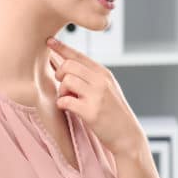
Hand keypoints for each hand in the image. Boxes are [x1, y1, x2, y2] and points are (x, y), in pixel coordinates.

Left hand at [47, 38, 144, 156]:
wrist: (127, 135)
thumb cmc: (114, 113)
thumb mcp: (107, 89)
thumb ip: (90, 77)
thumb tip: (66, 65)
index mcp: (104, 74)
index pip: (79, 55)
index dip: (62, 47)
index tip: (49, 41)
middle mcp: (101, 81)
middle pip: (69, 65)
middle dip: (60, 74)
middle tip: (63, 86)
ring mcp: (97, 96)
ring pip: (66, 81)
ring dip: (62, 91)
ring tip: (68, 99)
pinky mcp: (91, 112)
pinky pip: (65, 101)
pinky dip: (62, 104)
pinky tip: (68, 108)